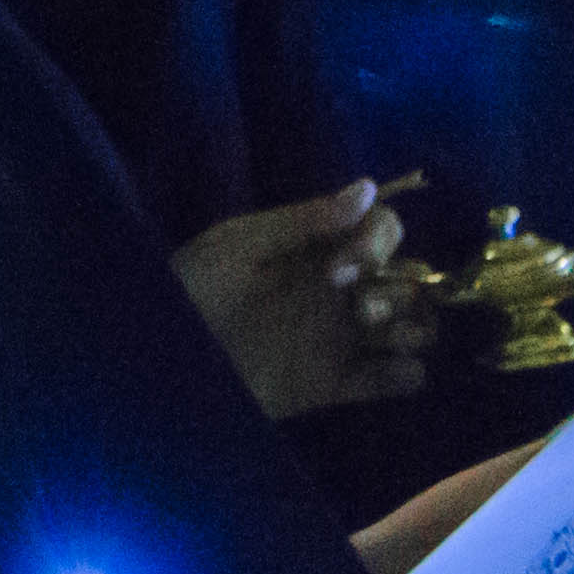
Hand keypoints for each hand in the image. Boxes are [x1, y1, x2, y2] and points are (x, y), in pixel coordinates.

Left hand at [173, 181, 417, 421]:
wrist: (158, 356)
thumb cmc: (189, 289)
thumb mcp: (238, 244)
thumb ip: (303, 220)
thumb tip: (370, 188)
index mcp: (318, 249)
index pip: (383, 230)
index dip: (378, 242)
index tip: (341, 264)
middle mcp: (339, 290)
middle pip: (409, 278)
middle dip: (398, 287)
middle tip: (356, 306)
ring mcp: (340, 337)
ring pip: (414, 326)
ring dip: (410, 325)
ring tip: (368, 332)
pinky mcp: (334, 384)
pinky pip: (396, 379)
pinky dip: (406, 375)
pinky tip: (383, 371)